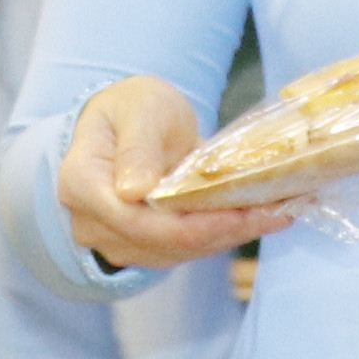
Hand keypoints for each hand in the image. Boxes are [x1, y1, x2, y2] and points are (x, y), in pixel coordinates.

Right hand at [62, 74, 297, 271]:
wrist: (127, 121)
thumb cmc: (133, 107)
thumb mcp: (140, 109)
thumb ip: (137, 147)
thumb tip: (134, 192)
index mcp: (82, 184)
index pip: (138, 220)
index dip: (194, 223)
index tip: (243, 211)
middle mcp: (91, 222)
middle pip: (163, 242)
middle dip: (223, 230)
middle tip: (276, 212)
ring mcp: (113, 240)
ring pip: (178, 251)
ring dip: (229, 235)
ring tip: (274, 213)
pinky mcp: (139, 248)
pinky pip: (183, 250)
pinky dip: (220, 235)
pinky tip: (254, 218)